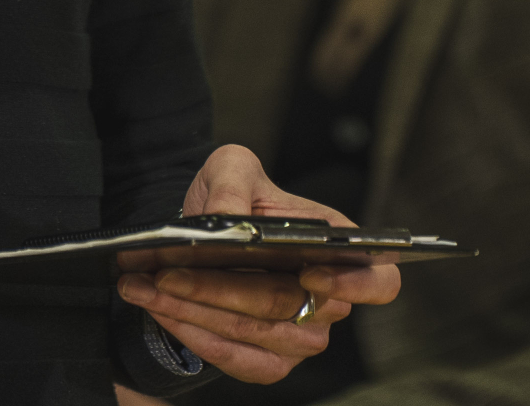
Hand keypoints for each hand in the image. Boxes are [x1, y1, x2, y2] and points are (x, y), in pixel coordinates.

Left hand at [116, 145, 402, 385]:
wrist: (199, 232)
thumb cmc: (230, 197)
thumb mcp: (229, 167)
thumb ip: (234, 182)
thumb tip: (231, 221)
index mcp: (338, 247)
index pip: (380, 280)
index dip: (354, 284)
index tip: (310, 274)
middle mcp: (329, 298)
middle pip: (288, 305)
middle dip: (222, 289)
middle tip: (169, 271)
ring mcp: (302, 336)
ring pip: (255, 334)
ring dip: (197, 313)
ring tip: (150, 286)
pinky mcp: (270, 362)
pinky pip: (239, 361)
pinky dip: (196, 337)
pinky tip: (161, 309)